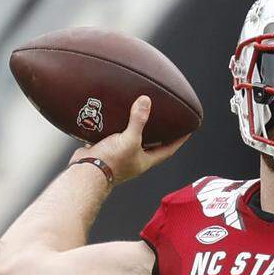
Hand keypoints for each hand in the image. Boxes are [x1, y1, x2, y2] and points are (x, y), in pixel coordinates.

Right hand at [70, 95, 189, 185]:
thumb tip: (146, 102)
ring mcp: (120, 155)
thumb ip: (138, 121)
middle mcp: (134, 159)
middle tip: (166, 121)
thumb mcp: (129, 140)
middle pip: (152, 145)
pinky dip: (117, 127)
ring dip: (137, 129)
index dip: (179, 140)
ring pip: (132, 140)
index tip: (187, 130)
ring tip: (142, 114)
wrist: (86, 172)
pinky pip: (115, 136)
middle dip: (159, 134)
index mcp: (145, 160)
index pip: (169, 149)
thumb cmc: (110, 163)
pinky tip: (116, 116)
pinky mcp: (107, 150)